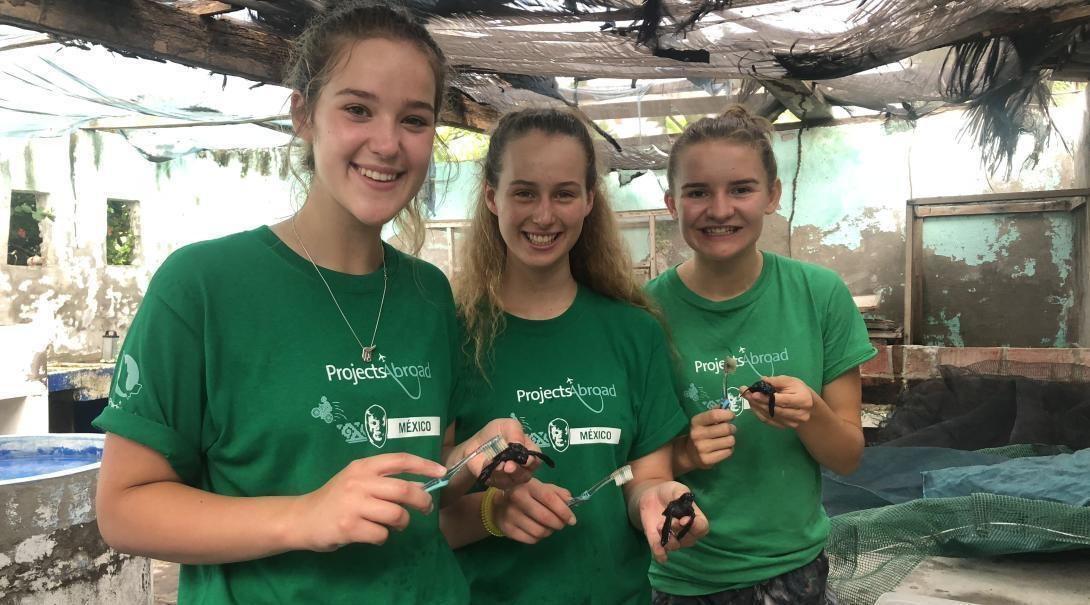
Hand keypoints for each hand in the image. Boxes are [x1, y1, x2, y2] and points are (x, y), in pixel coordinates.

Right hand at [292, 453, 445, 550]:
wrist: (302, 517)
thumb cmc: (335, 498)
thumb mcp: (356, 479)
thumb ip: (382, 479)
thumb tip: (420, 485)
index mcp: (364, 466)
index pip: (400, 460)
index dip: (425, 465)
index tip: (442, 472)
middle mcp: (359, 482)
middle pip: (405, 490)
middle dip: (423, 501)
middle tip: (426, 509)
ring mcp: (353, 504)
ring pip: (396, 514)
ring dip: (402, 523)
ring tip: (396, 525)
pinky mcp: (348, 526)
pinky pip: (381, 534)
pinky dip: (384, 537)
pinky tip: (374, 534)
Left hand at [458, 418, 539, 488]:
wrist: (475, 443)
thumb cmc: (495, 432)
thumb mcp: (507, 425)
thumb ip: (516, 432)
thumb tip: (519, 445)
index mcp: (528, 452)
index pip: (536, 461)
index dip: (532, 461)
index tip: (525, 460)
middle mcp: (522, 467)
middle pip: (526, 475)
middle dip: (518, 471)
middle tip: (508, 466)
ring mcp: (510, 477)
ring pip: (512, 481)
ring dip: (504, 474)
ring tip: (496, 465)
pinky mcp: (497, 483)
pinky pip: (498, 483)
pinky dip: (493, 475)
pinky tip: (487, 465)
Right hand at [493, 478, 574, 543]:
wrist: (499, 504)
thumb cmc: (527, 494)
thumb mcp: (542, 488)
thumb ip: (558, 493)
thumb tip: (570, 501)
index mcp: (529, 485)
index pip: (549, 499)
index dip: (564, 511)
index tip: (572, 520)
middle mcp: (517, 498)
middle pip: (545, 517)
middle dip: (559, 524)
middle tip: (561, 524)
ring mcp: (510, 514)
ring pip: (539, 531)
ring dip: (549, 532)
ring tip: (549, 527)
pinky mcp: (507, 528)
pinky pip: (531, 539)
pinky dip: (539, 538)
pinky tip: (538, 530)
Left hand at [635, 481, 707, 563]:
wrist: (651, 494)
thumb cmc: (669, 492)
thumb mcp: (677, 489)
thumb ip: (683, 497)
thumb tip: (686, 514)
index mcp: (695, 518)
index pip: (702, 528)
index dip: (695, 526)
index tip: (684, 520)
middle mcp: (686, 532)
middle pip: (689, 539)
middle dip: (679, 532)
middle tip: (671, 521)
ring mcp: (672, 537)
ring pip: (675, 546)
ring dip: (668, 540)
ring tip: (659, 526)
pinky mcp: (657, 540)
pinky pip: (661, 552)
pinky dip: (661, 555)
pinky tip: (661, 556)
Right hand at [681, 409, 735, 469]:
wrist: (689, 453)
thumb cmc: (701, 433)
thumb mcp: (703, 421)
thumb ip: (715, 412)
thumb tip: (726, 404)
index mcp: (696, 422)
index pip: (714, 415)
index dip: (727, 414)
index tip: (731, 416)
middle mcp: (697, 434)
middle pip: (725, 428)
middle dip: (732, 428)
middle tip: (729, 430)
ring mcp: (702, 448)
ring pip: (729, 441)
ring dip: (731, 440)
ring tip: (725, 440)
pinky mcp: (707, 460)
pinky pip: (728, 452)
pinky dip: (729, 450)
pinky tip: (722, 449)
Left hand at [743, 375, 813, 428]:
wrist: (806, 403)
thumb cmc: (797, 389)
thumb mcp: (790, 380)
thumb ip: (776, 381)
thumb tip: (762, 380)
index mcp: (804, 401)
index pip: (782, 401)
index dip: (767, 398)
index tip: (754, 393)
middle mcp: (800, 415)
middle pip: (775, 410)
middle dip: (758, 402)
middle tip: (745, 393)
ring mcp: (792, 423)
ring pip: (770, 416)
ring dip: (756, 407)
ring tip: (747, 397)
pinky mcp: (785, 427)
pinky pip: (768, 421)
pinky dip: (758, 412)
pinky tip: (752, 404)